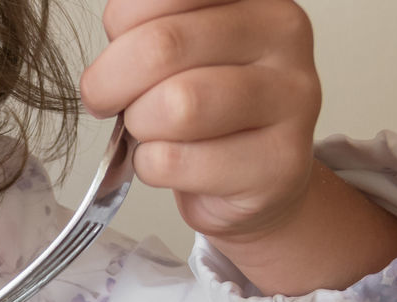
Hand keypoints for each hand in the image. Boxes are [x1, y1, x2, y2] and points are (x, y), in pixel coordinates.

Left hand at [80, 0, 321, 244]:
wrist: (254, 178)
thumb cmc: (203, 109)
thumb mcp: (174, 52)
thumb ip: (146, 31)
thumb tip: (105, 59)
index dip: (121, 28)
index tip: (118, 54)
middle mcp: (282, 30)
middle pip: (163, 45)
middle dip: (112, 83)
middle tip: (107, 102)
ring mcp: (291, 96)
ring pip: (178, 105)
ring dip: (139, 126)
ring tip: (147, 132)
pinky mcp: (278, 161)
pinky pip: (176, 161)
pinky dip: (150, 167)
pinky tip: (166, 164)